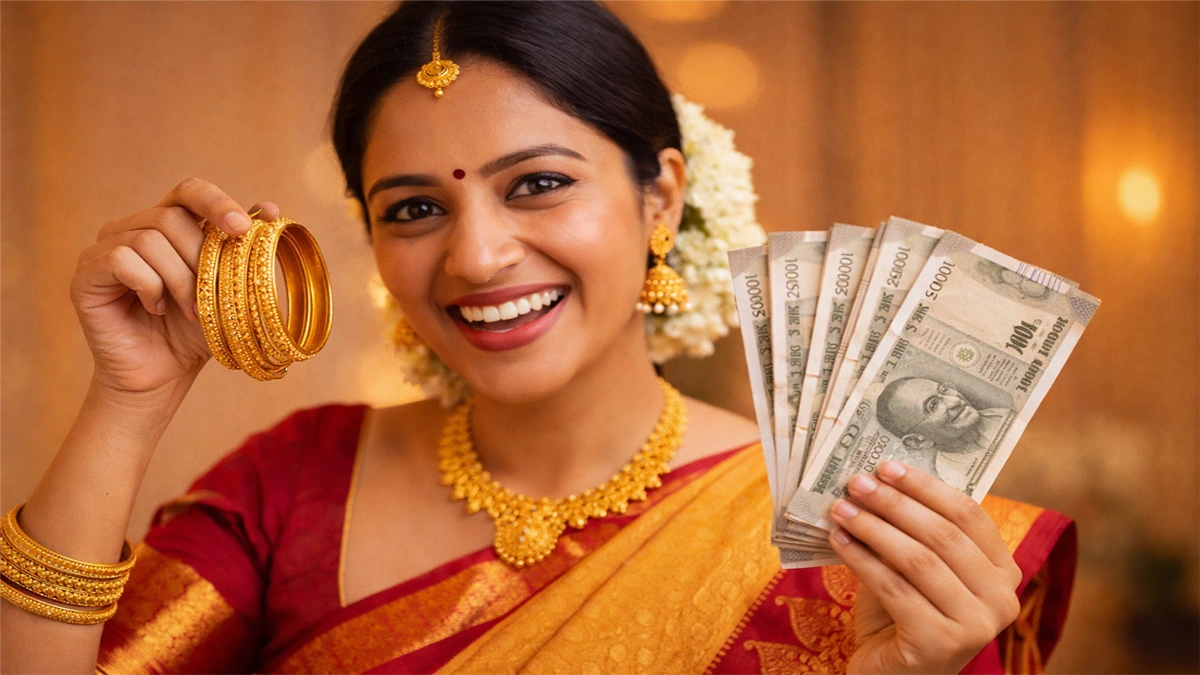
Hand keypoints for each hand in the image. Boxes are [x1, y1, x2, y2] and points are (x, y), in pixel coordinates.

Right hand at [70, 178, 280, 395]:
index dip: (216, 202)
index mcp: (168, 224)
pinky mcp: (86, 274)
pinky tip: (155, 308)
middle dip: (199, 259)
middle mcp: (132, 228)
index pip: (189, 191)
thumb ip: (246, 251)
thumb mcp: (230, 289)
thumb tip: (270, 208)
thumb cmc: (196, 330)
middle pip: (170, 217)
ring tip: (191, 311)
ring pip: (148, 239)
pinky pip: (121, 260)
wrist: (164, 373)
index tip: (242, 228)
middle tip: (210, 296)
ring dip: (179, 280)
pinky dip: (148, 285)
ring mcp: (104, 249)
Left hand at [828, 461, 1021, 674]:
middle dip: (895, 503)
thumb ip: (911, 531)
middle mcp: (1001, 600)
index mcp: (1004, 573)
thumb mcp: (913, 569)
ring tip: (840, 509)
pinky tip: (837, 540)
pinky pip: (894, 589)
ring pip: (919, 560)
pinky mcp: (940, 644)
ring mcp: (976, 626)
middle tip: (856, 482)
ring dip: (873, 528)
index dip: (926, 487)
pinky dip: (861, 560)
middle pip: (944, 535)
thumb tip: (877, 478)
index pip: (969, 515)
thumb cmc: (902, 616)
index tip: (886, 466)